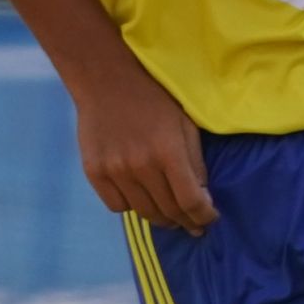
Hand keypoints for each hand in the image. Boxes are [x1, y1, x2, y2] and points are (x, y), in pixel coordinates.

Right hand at [73, 61, 217, 233]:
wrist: (105, 81)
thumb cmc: (152, 99)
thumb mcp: (184, 124)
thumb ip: (195, 162)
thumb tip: (201, 197)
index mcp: (168, 152)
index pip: (191, 201)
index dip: (204, 216)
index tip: (209, 219)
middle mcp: (141, 166)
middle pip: (168, 211)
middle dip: (185, 221)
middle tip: (191, 223)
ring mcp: (115, 171)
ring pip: (143, 213)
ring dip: (160, 217)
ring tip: (167, 214)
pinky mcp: (95, 172)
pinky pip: (117, 206)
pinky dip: (131, 205)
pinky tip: (137, 195)